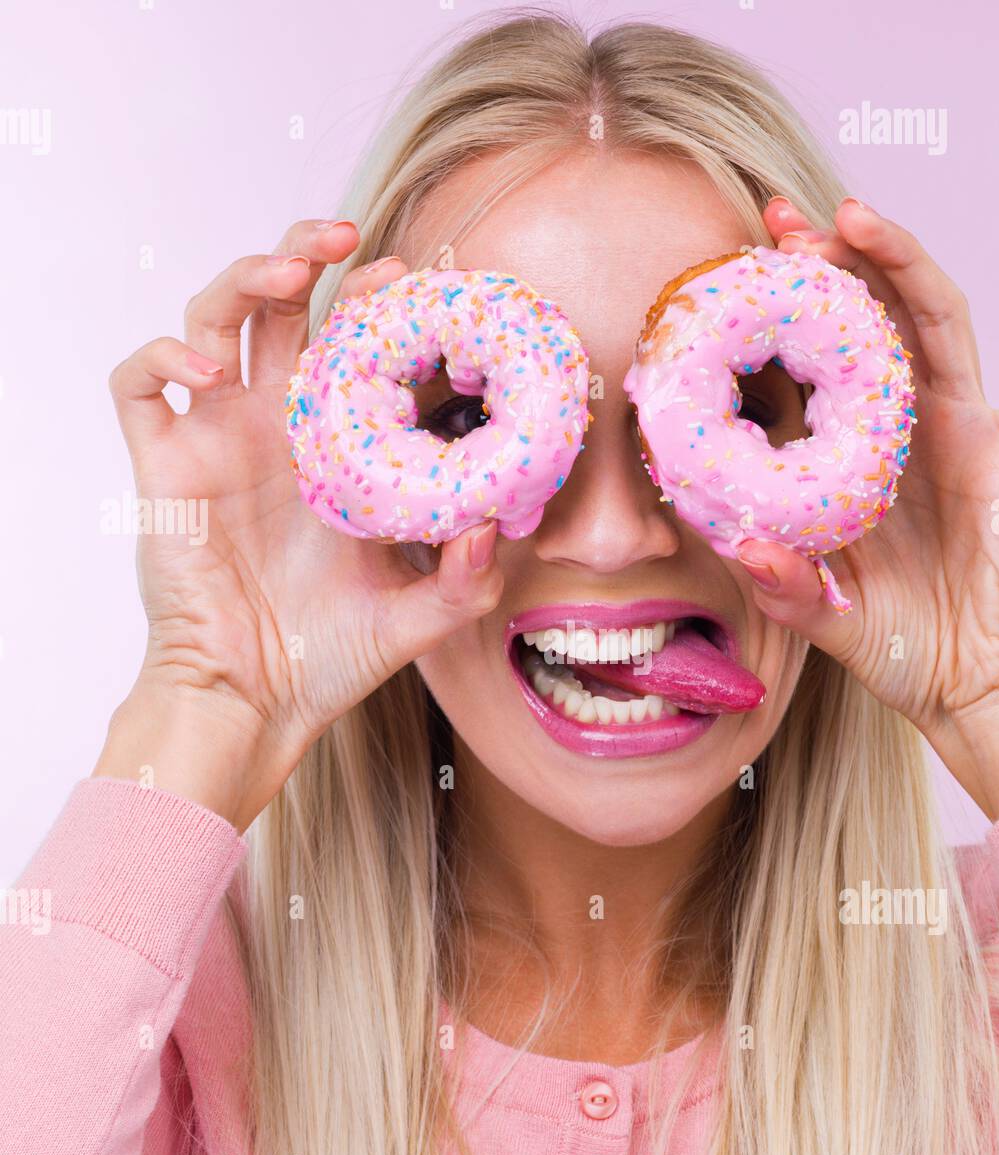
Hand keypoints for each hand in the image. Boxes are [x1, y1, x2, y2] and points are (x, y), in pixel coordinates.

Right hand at [96, 223, 501, 829]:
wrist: (256, 702)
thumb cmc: (331, 658)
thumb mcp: (419, 617)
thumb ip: (467, 578)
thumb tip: (495, 522)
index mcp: (334, 447)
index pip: (351, 344)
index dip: (377, 304)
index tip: (419, 284)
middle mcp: (274, 429)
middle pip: (279, 305)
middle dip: (309, 255)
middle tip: (352, 242)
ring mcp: (216, 439)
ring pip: (212, 319)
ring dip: (242, 279)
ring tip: (287, 275)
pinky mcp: (163, 466)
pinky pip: (137, 385)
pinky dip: (159, 354)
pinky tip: (204, 367)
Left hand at [737, 196, 998, 819]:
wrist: (975, 688)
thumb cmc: (900, 647)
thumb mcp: (821, 618)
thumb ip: (782, 585)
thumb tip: (739, 543)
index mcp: (852, 459)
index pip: (813, 368)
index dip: (779, 322)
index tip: (733, 273)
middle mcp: (904, 433)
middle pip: (869, 325)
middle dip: (829, 268)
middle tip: (782, 220)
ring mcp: (963, 438)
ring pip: (938, 329)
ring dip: (904, 267)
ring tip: (859, 215)